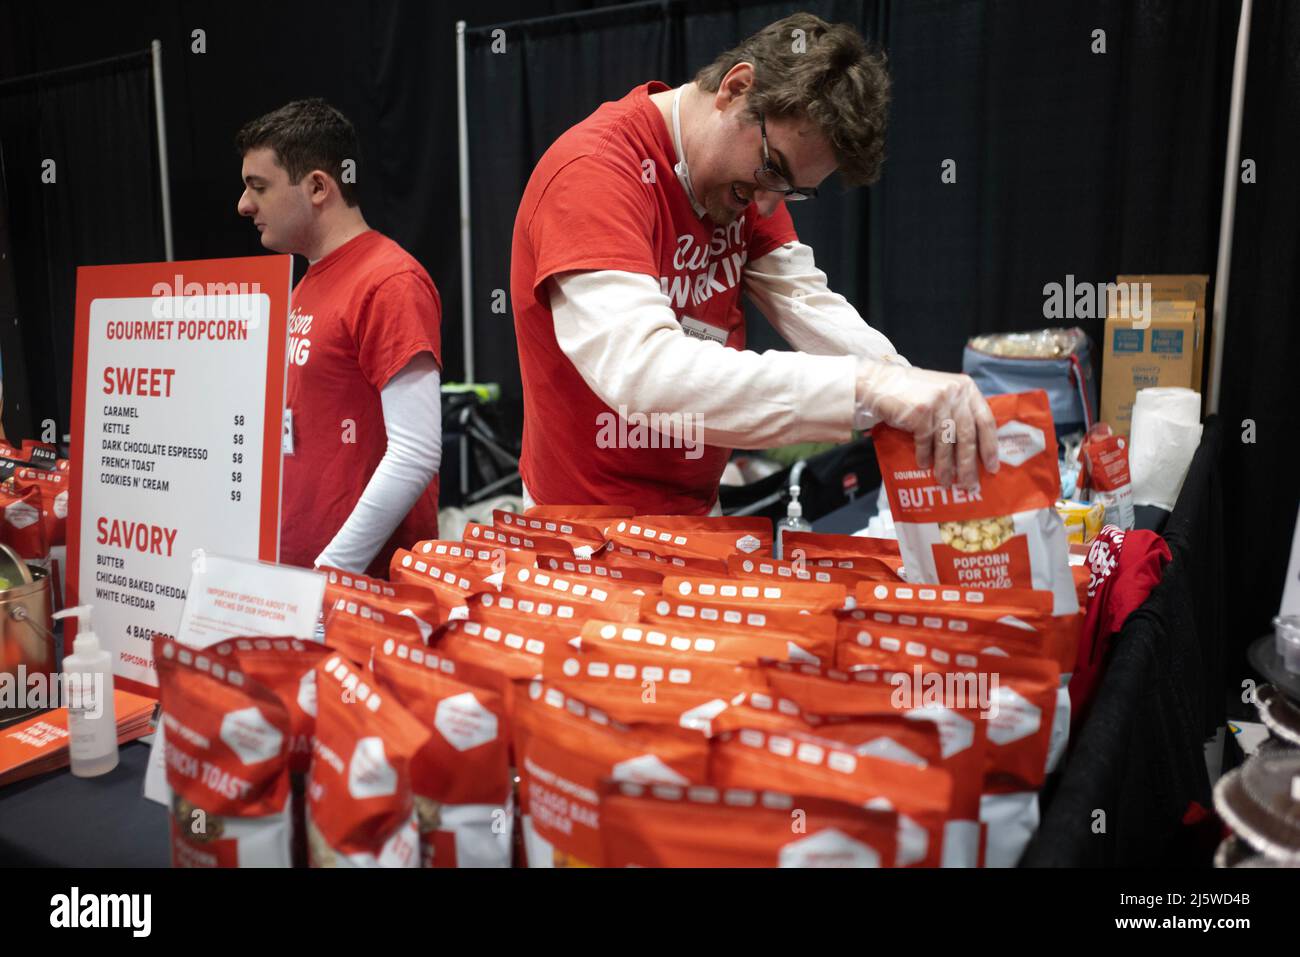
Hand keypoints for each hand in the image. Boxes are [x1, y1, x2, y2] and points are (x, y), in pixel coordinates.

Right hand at [856, 358, 999, 487]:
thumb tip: (976, 451)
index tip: (993, 467)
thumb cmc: (916, 394)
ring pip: (946, 441)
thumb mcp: (945, 395)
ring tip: (945, 481)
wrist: (883, 383)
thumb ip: (960, 412)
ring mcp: (938, 402)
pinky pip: (926, 440)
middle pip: (967, 436)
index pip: (986, 421)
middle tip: (969, 484)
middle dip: (968, 464)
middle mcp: (955, 393)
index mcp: (967, 389)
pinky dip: (925, 456)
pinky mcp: (920, 411)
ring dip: (945, 466)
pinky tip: (924, 466)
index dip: (990, 447)